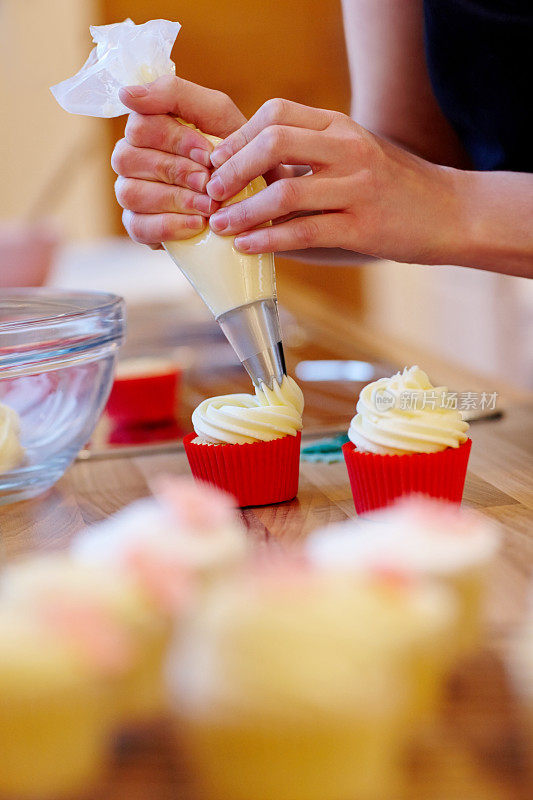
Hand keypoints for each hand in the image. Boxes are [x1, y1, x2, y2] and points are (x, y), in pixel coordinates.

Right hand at [111, 75, 245, 245]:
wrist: (259, 198)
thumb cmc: (235, 152)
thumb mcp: (217, 114)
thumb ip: (175, 94)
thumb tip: (126, 94)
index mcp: (146, 128)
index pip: (138, 127)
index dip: (174, 140)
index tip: (207, 153)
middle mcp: (131, 159)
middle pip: (127, 158)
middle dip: (175, 171)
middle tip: (209, 183)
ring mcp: (131, 193)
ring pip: (130, 193)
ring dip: (174, 198)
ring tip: (209, 206)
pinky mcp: (139, 226)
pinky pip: (138, 227)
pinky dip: (169, 225)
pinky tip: (198, 224)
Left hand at [206, 98, 459, 263]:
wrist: (450, 213)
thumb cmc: (393, 186)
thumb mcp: (354, 154)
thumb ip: (310, 154)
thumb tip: (250, 168)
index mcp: (341, 126)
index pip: (276, 113)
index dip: (237, 137)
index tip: (215, 160)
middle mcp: (348, 148)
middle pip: (274, 142)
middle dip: (232, 169)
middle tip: (212, 192)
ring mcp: (357, 187)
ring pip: (284, 193)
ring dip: (244, 212)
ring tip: (222, 225)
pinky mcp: (362, 226)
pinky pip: (304, 232)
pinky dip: (269, 240)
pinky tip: (248, 246)